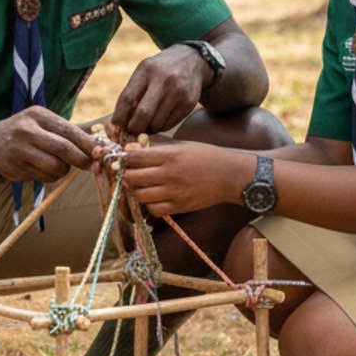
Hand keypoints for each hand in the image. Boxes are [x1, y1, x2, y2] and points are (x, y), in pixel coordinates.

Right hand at [0, 107, 98, 181]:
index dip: (88, 144)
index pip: (69, 130)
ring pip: (54, 166)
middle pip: (63, 148)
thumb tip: (99, 146)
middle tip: (93, 168)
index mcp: (38, 115)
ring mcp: (19, 150)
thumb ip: (66, 132)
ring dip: (64, 171)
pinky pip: (43, 177)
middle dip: (82, 160)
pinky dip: (50, 177)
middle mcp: (27, 130)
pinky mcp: (15, 168)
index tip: (103, 153)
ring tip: (60, 167)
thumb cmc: (25, 132)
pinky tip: (42, 169)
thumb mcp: (41, 123)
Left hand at [109, 46, 208, 136]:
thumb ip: (133, 93)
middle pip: (143, 114)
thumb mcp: (144, 72)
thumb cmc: (159, 70)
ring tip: (145, 126)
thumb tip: (120, 123)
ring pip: (157, 123)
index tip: (114, 127)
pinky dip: (160, 128)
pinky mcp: (189, 103)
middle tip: (131, 132)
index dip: (119, 116)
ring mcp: (178, 92)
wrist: (192, 61)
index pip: (127, 98)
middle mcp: (163, 80)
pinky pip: (169, 124)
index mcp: (146, 70)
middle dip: (134, 128)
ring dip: (148, 130)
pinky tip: (158, 122)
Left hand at [119, 141, 248, 216]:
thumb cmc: (206, 156)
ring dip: (137, 191)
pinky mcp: (179, 206)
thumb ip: (158, 148)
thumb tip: (133, 149)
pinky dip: (150, 205)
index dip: (125, 158)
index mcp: (170, 155)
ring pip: (140, 196)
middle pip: (133, 178)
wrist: (230, 175)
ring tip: (142, 186)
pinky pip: (154, 210)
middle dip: (127, 175)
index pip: (135, 157)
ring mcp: (174, 192)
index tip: (125, 159)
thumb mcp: (183, 146)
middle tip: (130, 173)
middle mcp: (169, 174)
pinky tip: (154, 198)